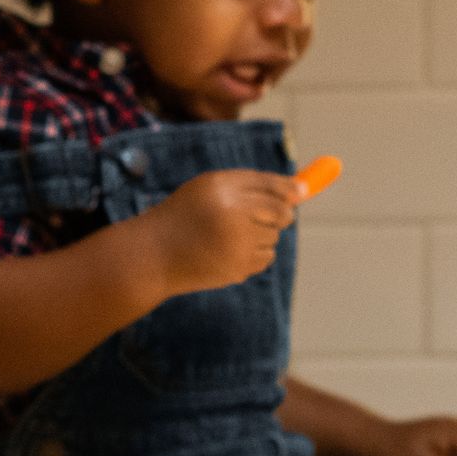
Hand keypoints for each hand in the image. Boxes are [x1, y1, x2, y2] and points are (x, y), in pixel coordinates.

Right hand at [143, 167, 302, 295]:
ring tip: (228, 234)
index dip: (290, 191)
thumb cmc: (186, 214)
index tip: (302, 192)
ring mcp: (236, 247)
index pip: (271, 190)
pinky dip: (255, 253)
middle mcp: (232, 217)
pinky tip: (228, 252)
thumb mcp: (212, 188)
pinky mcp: (237, 270)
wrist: (154, 255)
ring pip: (273, 237)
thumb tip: (302, 191)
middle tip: (261, 214)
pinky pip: (265, 258)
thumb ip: (254, 184)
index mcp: (224, 190)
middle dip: (278, 214)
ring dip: (261, 234)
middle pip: (280, 214)